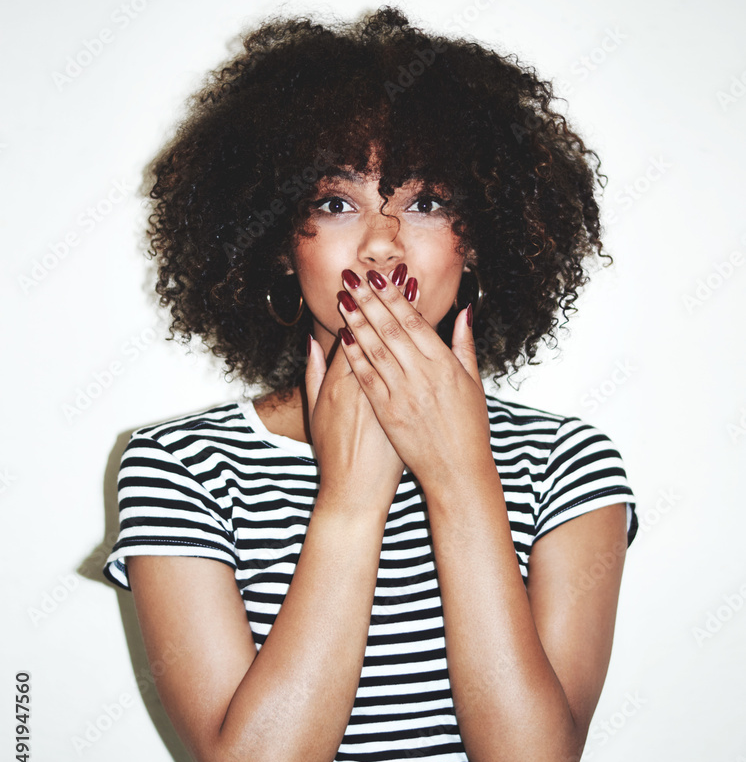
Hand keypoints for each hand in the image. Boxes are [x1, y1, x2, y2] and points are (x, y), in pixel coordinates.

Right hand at [305, 277, 408, 512]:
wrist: (354, 491)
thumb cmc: (333, 452)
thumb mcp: (315, 411)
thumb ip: (314, 373)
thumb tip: (312, 341)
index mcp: (340, 383)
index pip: (355, 333)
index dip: (364, 305)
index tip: (372, 280)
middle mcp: (365, 386)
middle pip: (379, 334)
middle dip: (388, 301)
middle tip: (400, 270)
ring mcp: (388, 399)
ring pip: (400, 350)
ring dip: (407, 317)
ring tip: (416, 287)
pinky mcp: (405, 411)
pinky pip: (415, 374)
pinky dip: (423, 351)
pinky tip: (432, 329)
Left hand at [336, 266, 492, 492]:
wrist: (457, 473)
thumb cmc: (469, 430)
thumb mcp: (474, 385)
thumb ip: (464, 346)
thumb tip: (463, 312)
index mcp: (445, 365)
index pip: (414, 321)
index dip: (394, 297)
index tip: (379, 277)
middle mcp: (422, 376)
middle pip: (390, 329)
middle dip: (369, 301)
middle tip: (351, 278)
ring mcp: (403, 394)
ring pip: (374, 349)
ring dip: (356, 322)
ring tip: (343, 300)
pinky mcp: (387, 413)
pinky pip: (367, 378)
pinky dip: (354, 356)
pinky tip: (342, 338)